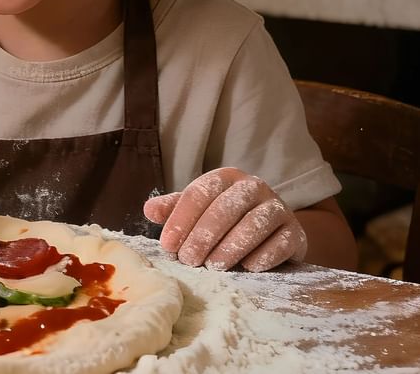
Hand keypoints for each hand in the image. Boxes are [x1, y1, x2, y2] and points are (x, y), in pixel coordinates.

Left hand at [143, 168, 306, 271]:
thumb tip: (148, 210)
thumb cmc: (226, 220)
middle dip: (204, 235)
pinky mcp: (296, 232)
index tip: (168, 245)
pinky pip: (282, 242)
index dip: (181, 219)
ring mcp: (278, 207)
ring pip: (255, 223)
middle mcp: (253, 186)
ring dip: (231, 247)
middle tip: (188, 260)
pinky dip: (264, 256)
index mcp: (225, 178)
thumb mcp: (198, 210)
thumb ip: (174, 208)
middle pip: (226, 207)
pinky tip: (248, 268)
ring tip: (213, 267)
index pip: (200, 193)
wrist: (272, 232)